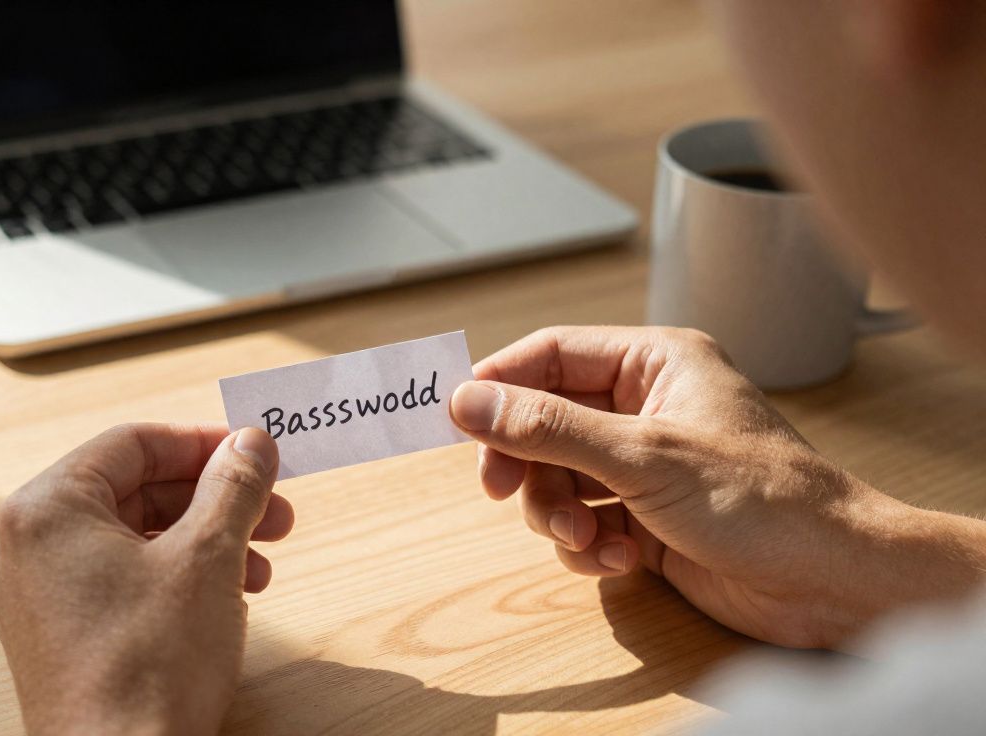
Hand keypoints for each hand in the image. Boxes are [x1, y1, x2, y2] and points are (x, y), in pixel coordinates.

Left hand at [0, 423, 291, 734]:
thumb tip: (251, 442)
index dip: (203, 444)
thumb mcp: (207, 558)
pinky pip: (120, 581)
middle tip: (273, 512)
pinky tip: (224, 600)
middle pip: (134, 490)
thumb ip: (233, 486)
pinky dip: (174, 577)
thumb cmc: (149, 668)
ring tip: (260, 567)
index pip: (133, 444)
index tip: (253, 454)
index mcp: (47, 510)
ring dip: (203, 540)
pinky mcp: (57, 636)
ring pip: (133, 538)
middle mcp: (28, 547)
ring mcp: (38, 596)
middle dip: (213, 499)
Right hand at [450, 326, 985, 649]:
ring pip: (559, 476)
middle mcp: (648, 408)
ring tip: (585, 539)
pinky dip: (588, 544)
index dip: (501, 383)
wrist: (830, 582)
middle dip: (528, 464)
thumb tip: (467, 401)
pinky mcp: (648, 517)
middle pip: (546, 421)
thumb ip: (548, 428)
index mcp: (656, 364)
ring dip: (558, 512)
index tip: (459, 419)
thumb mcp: (642, 457)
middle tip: (502, 492)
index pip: (553, 354)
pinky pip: (585, 519)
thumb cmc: (763, 501)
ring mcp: (646, 465)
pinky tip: (618, 560)